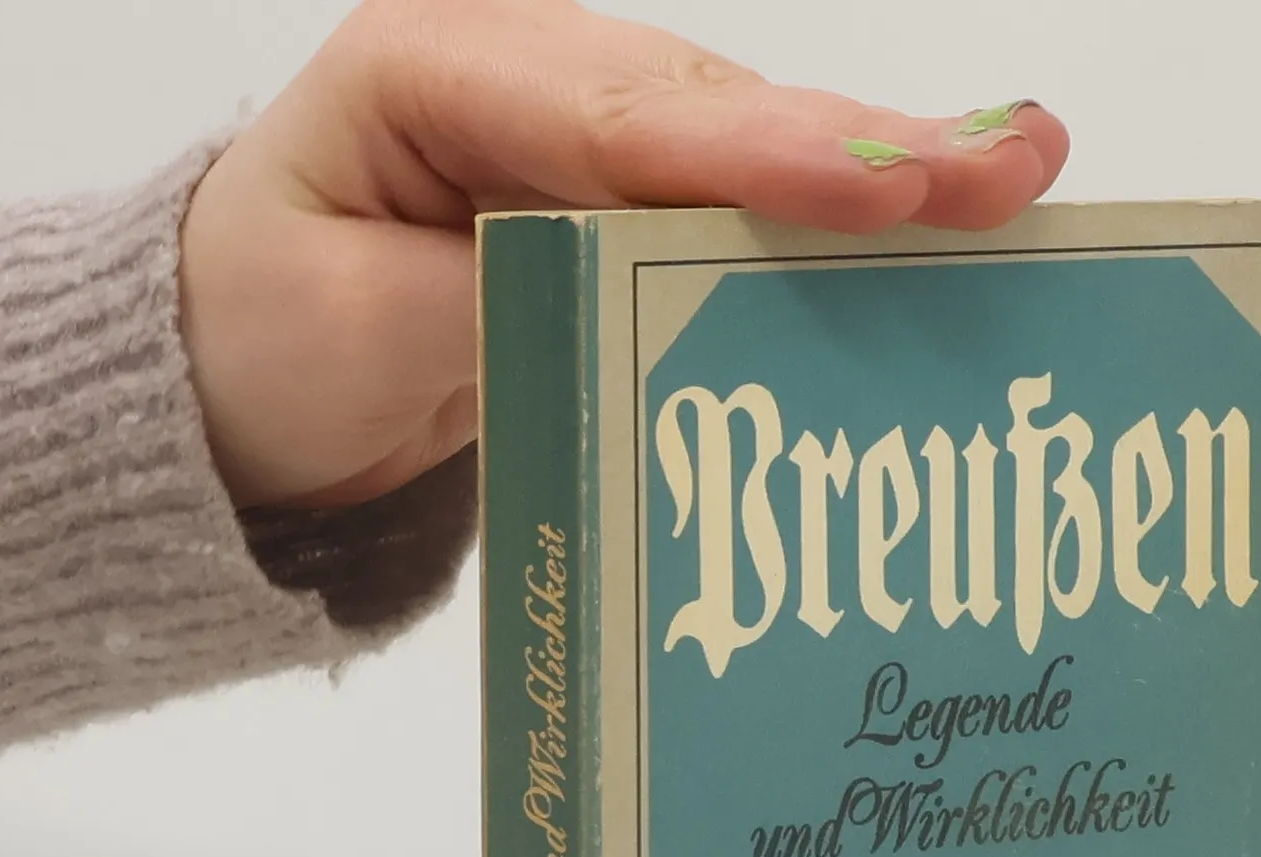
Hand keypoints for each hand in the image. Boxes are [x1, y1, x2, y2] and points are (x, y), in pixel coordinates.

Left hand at [178, 0, 1068, 511]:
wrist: (241, 380)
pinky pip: (746, 216)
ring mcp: (588, 144)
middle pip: (718, 114)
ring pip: (755, 153)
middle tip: (1011, 168)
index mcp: (439, 71)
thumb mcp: (352, 332)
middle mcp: (532, 83)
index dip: (759, 152)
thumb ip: (488, 304)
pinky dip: (842, 234)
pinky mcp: (626, 216)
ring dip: (888, 179)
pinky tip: (946, 226)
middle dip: (866, 148)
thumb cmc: (267, 340)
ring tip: (1019, 181)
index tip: (882, 184)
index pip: (617, 117)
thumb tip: (645, 307)